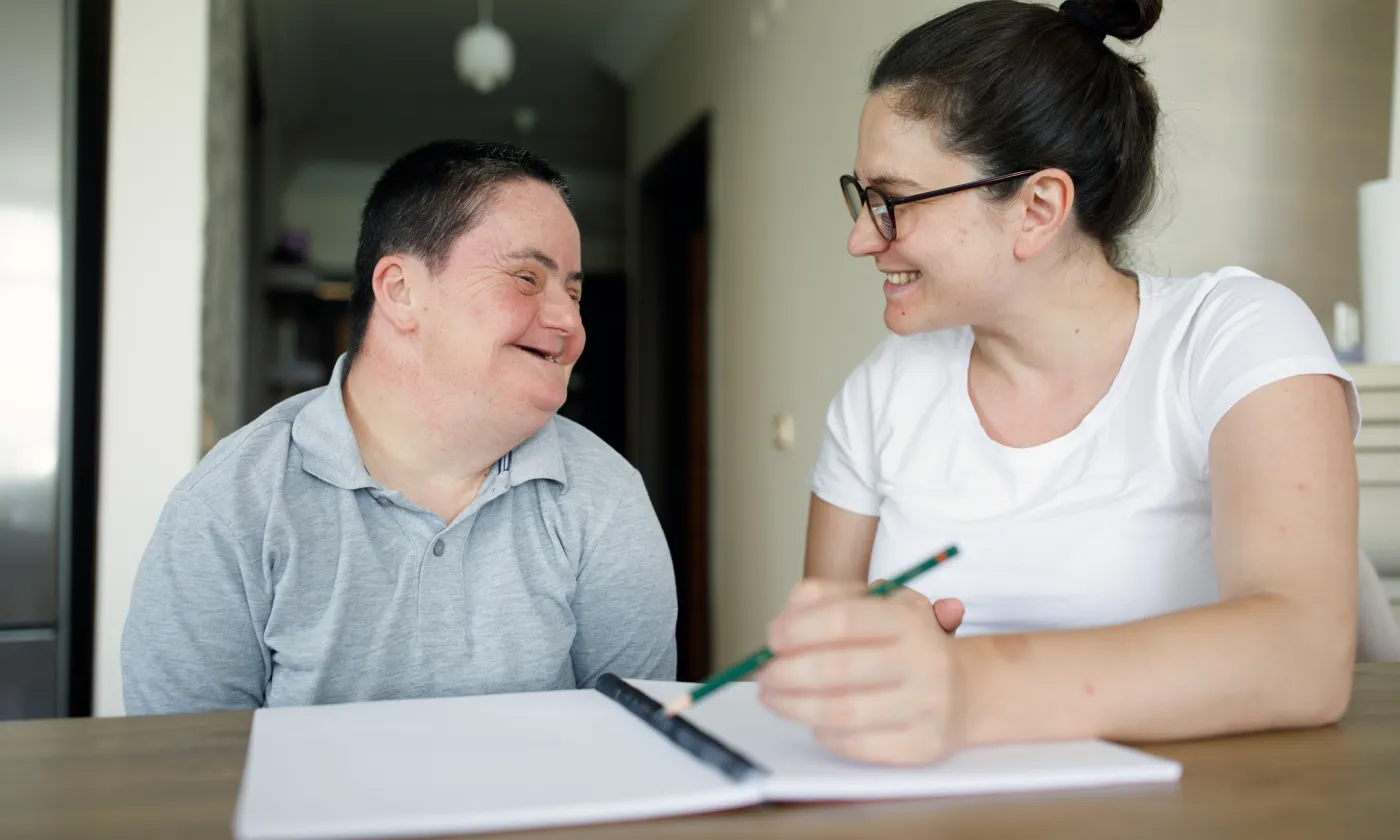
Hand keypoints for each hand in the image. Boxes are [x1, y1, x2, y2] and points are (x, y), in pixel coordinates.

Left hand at [756, 580, 966, 764]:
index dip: (799, 629)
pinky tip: (813, 722)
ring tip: (773, 698)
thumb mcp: (876, 603)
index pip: (845, 620)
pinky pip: (859, 745)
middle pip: (839, 669)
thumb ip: (826, 598)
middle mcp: (924, 661)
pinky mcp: (923, 745)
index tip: (771, 638)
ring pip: (842, 713)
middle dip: (787, 673)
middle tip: (763, 676)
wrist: (965, 689)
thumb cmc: (904, 643)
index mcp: (908, 619)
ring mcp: (927, 706)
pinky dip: (825, 734)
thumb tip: (784, 620)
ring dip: (795, 707)